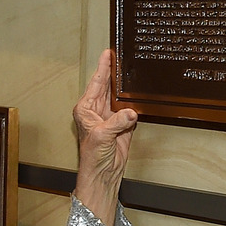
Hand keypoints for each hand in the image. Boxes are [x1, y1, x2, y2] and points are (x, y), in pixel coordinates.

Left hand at [72, 49, 136, 225]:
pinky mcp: (123, 124)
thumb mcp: (101, 136)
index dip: (103, 67)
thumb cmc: (92, 156)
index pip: (96, 82)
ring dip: (126, 86)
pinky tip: (140, 92)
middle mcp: (97, 109)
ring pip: (120, 95)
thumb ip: (116, 122)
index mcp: (86, 108)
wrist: (103, 173)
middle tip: (123, 54)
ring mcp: (111, 116)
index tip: (108, 52)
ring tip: (133, 69)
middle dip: (115, 71)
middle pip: (108, 85)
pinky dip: (136, 101)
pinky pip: (131, 108)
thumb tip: (130, 112)